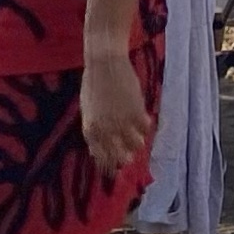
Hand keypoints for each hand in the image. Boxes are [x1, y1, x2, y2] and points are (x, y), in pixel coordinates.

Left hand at [81, 42, 156, 173]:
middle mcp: (106, 131)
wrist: (104, 63)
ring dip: (137, 142)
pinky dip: (145, 126)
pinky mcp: (137, 113)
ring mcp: (122, 123)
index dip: (110, 166)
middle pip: (120, 157)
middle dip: (126, 159)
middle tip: (130, 157)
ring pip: (136, 146)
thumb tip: (97, 153)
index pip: (102, 159)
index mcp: (90, 131)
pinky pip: (146, 129)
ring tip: (137, 136)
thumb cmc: (93, 85)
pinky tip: (143, 118)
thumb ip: (93, 132)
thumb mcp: (88, 111)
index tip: (116, 169)